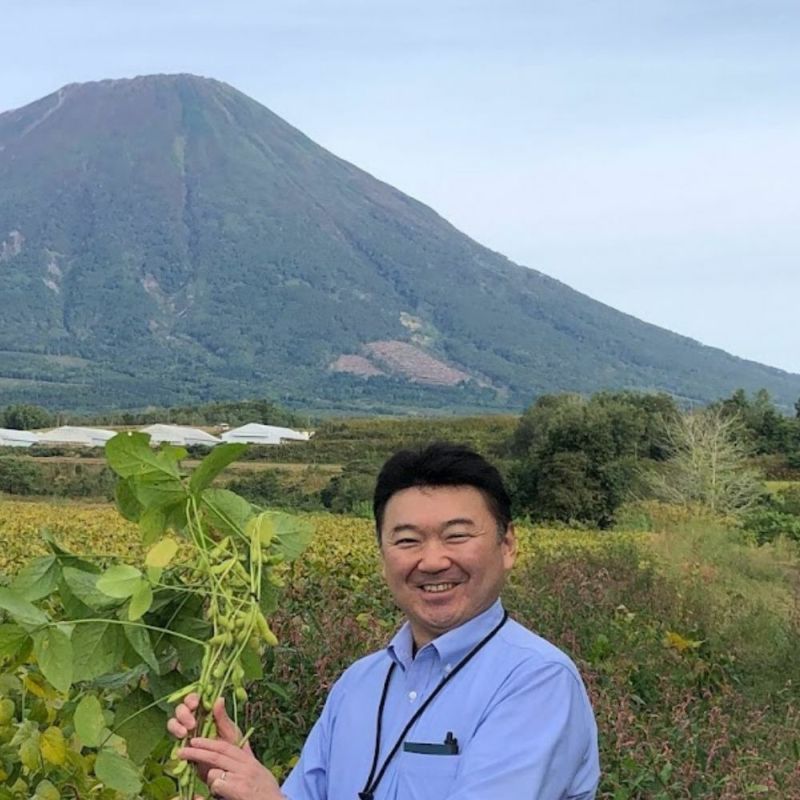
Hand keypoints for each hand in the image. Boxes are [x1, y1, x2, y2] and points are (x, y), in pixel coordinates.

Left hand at [167, 695, 284, 798]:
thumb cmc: (266, 794)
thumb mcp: (258, 774)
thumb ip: (242, 765)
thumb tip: (224, 761)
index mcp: (250, 761)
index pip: (227, 747)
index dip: (210, 742)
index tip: (195, 741)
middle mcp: (247, 766)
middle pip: (217, 754)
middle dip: (198, 751)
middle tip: (182, 751)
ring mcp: (243, 777)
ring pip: (214, 770)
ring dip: (210, 779)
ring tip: (218, 790)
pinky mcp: (239, 789)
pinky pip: (218, 784)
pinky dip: (215, 789)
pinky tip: (222, 795)